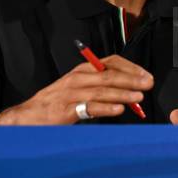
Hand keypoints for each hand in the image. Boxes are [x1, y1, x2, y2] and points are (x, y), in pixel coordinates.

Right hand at [0, 55, 153, 124]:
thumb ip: (101, 86)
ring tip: (138, 98)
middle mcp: (78, 78)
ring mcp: (72, 93)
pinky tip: (119, 110)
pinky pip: (89, 107)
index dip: (130, 68)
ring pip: (101, 90)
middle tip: (148, 84)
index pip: (111, 62)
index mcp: (83, 69)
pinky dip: (105, 108)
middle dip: (131, 79)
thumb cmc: (57, 101)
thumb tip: (130, 91)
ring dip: (122, 93)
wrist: (30, 115)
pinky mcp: (66, 109)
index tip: (145, 75)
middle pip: (109, 75)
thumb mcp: (79, 87)